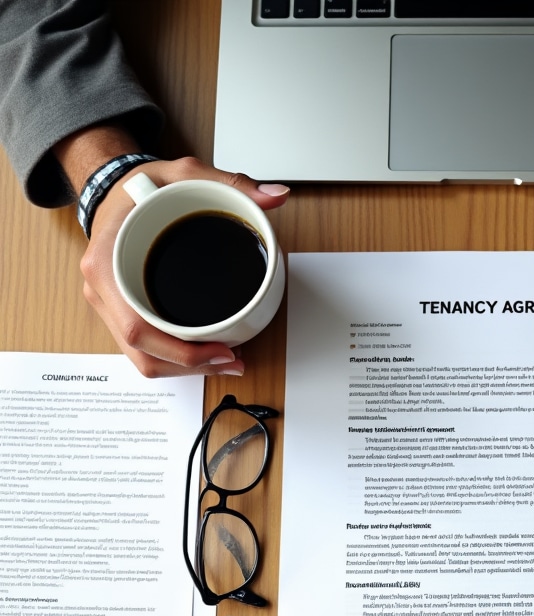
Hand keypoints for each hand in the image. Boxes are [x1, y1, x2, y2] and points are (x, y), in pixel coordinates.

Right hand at [83, 157, 289, 377]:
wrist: (113, 187)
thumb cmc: (142, 187)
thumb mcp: (185, 174)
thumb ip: (232, 184)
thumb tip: (275, 196)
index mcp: (106, 264)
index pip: (136, 329)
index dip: (180, 352)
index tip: (220, 351)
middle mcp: (104, 291)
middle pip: (143, 353)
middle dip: (191, 367)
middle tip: (233, 360)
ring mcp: (112, 306)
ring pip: (144, 358)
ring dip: (187, 369)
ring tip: (227, 361)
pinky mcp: (124, 312)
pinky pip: (148, 348)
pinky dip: (178, 358)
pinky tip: (208, 353)